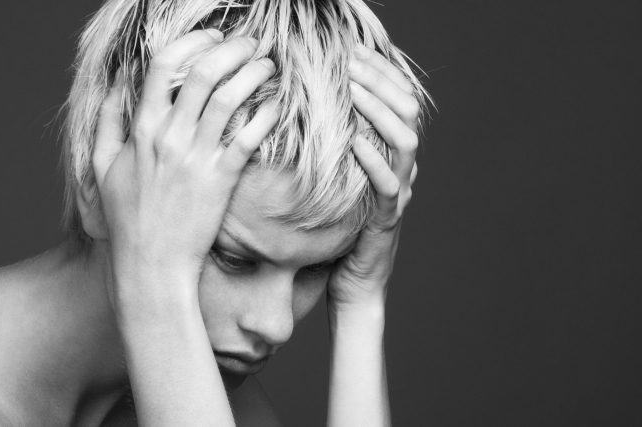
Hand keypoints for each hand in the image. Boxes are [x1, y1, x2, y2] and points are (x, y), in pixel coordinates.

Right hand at [91, 30, 280, 305]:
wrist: (150, 265)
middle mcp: (169, 137)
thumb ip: (107, 122)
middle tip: (250, 44)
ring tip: (267, 66)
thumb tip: (116, 85)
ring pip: (230, 97)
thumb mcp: (102, 167)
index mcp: (140, 130)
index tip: (211, 38)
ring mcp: (196, 158)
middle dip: (232, 48)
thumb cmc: (126, 220)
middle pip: (203, 73)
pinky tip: (276, 105)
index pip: (163, 67)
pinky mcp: (221, 180)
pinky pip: (248, 136)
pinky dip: (265, 114)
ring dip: (254, 73)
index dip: (192, 43)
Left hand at [329, 45, 422, 308]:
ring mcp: (398, 194)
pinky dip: (373, 161)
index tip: (352, 51)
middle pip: (406, 111)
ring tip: (352, 89)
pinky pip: (387, 186)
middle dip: (379, 81)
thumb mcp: (334, 180)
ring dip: (378, 112)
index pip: (398, 100)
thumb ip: (330, 148)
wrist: (351, 286)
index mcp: (391, 156)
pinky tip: (355, 142)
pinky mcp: (385, 220)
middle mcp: (402, 170)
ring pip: (404, 142)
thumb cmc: (336, 231)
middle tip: (350, 61)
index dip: (380, 73)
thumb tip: (300, 108)